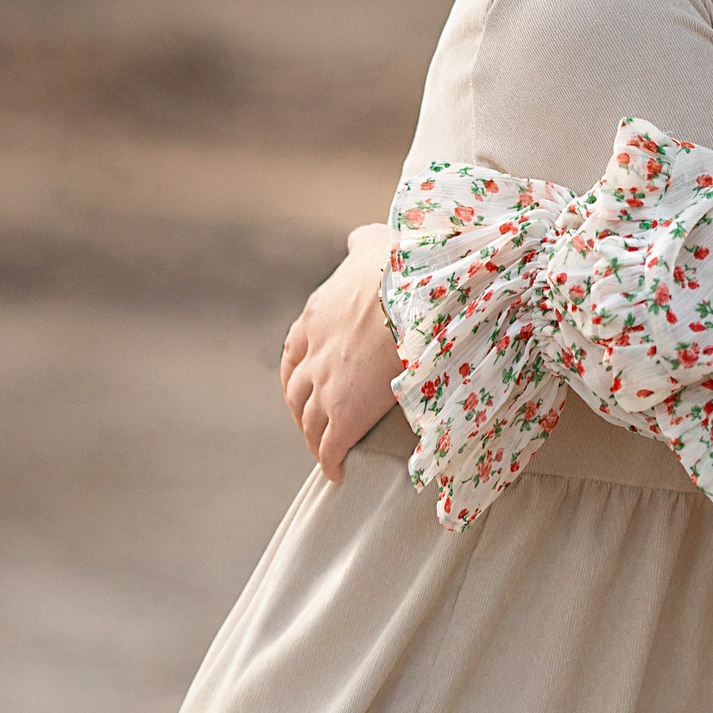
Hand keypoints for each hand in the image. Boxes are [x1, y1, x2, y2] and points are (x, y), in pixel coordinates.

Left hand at [280, 223, 405, 484]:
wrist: (418, 292)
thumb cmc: (404, 264)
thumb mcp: (373, 244)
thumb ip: (362, 244)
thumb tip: (358, 240)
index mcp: (316, 315)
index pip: (294, 352)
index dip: (300, 372)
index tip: (309, 382)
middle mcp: (312, 351)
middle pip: (295, 391)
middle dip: (302, 408)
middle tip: (314, 421)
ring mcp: (326, 384)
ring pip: (309, 421)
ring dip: (314, 438)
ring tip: (326, 450)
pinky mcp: (346, 412)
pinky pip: (331, 446)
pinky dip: (330, 461)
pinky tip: (338, 472)